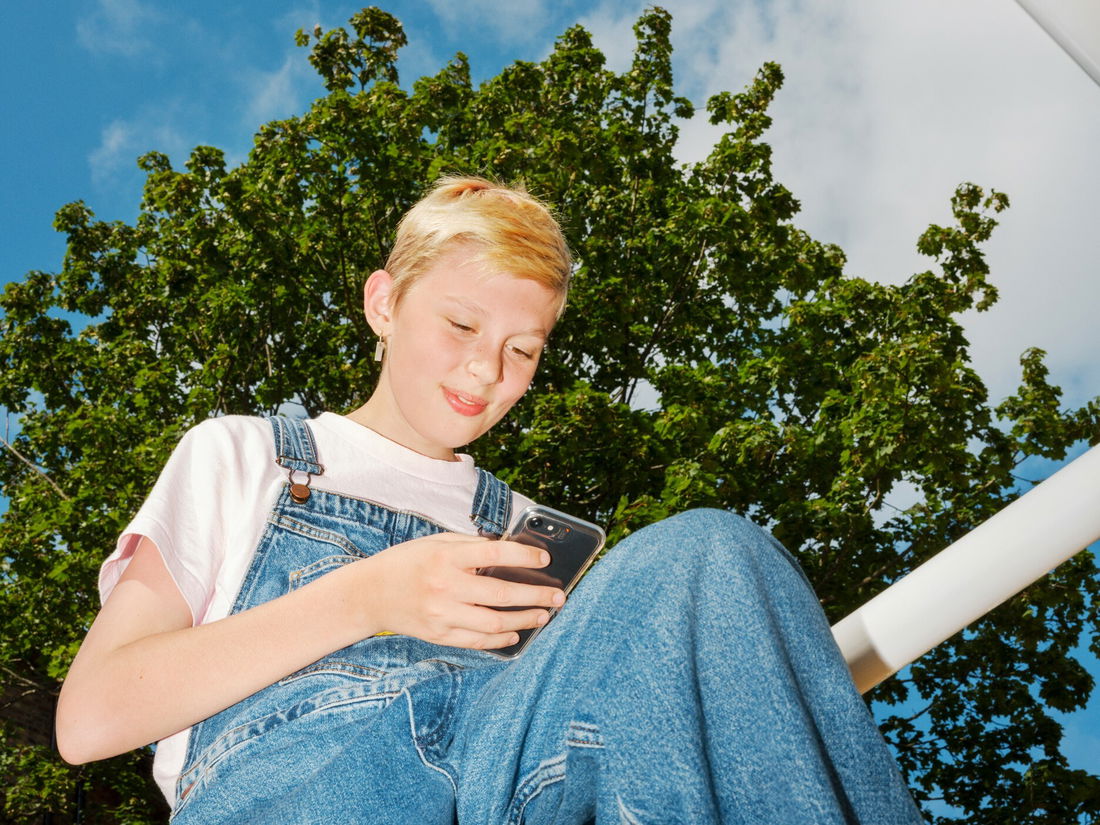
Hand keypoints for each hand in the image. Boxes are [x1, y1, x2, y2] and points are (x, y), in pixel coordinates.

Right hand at [355, 533, 565, 650]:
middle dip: (535, 595)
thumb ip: (470, 546)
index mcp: (446, 557)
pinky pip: (477, 641)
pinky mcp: (439, 635)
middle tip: (558, 595)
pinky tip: (516, 633)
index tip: (544, 559)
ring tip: (544, 615)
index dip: (523, 556)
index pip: (494, 554)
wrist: (370, 594)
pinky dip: (500, 639)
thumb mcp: (436, 542)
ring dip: (525, 620)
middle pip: (500, 593)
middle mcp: (444, 586)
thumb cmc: (408, 562)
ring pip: (493, 622)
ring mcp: (442, 614)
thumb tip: (508, 550)